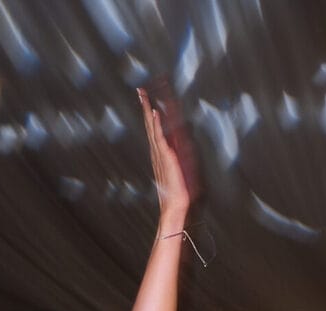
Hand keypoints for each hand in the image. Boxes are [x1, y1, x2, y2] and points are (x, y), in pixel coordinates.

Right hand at [138, 86, 198, 218]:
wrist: (176, 205)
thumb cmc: (181, 191)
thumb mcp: (185, 168)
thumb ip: (184, 154)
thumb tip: (186, 140)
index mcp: (162, 152)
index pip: (156, 127)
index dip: (152, 112)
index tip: (148, 98)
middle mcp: (158, 150)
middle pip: (150, 123)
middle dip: (145, 105)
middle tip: (140, 89)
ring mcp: (160, 153)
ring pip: (152, 126)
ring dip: (148, 109)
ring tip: (142, 94)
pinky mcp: (165, 156)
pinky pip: (159, 136)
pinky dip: (156, 123)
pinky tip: (153, 112)